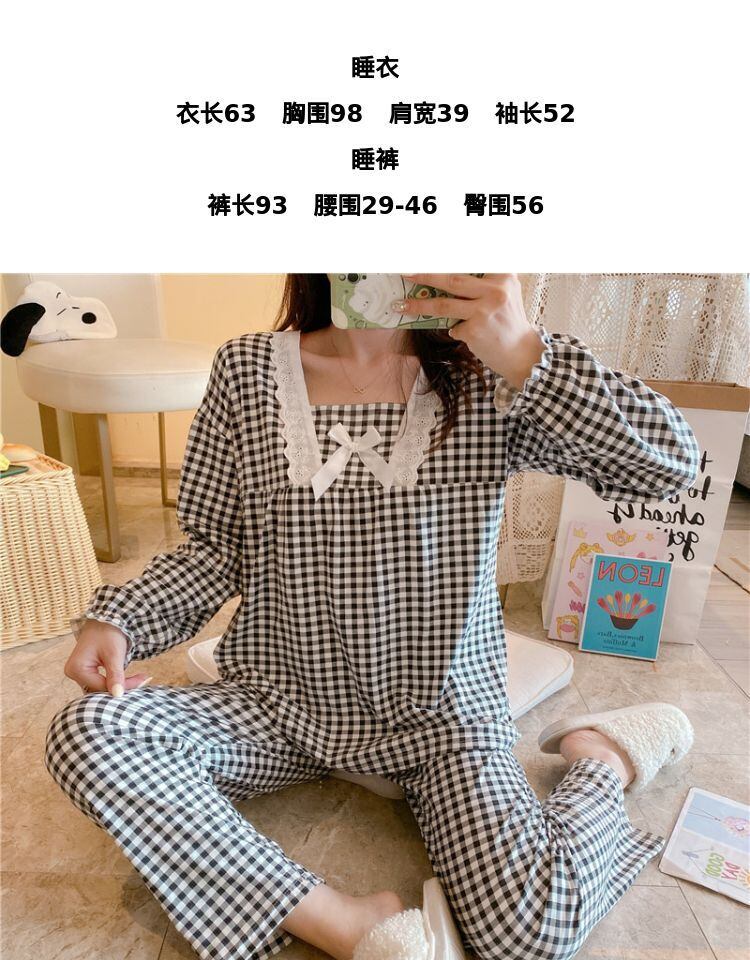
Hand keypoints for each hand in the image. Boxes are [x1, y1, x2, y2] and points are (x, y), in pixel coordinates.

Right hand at [64, 620, 150, 696]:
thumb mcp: (114, 654)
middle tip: (143, 680)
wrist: (106, 617)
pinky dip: (114, 680)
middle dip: (121, 686)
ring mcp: (77, 672)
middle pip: (100, 689)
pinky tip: (128, 677)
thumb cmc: (108, 632)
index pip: (101, 687)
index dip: (123, 686)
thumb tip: (117, 695)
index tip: (143, 680)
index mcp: (76, 669)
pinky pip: (100, 681)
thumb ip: (115, 675)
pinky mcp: (84, 670)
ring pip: (101, 686)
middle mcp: (73, 673)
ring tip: (138, 679)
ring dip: (119, 684)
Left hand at [396, 273, 544, 389]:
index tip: (422, 258)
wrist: (521, 352)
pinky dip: (455, 329)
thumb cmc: (507, 320)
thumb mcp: (503, 292)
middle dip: (424, 275)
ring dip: (419, 305)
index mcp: (503, 275)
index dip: (443, 260)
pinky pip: (453, 327)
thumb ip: (481, 282)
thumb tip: (442, 276)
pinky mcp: (475, 330)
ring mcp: (484, 311)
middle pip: (452, 279)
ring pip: (444, 305)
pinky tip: (465, 332)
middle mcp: (495, 290)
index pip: (469, 262)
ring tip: (400, 305)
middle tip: (405, 273)